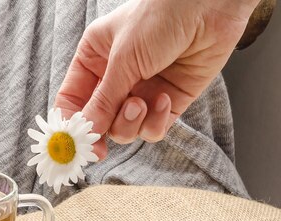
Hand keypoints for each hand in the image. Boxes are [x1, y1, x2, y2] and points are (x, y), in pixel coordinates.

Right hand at [55, 0, 258, 158]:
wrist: (210, 5)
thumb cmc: (160, 16)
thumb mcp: (123, 60)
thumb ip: (104, 100)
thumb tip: (87, 132)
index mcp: (93, 60)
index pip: (71, 100)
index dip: (71, 124)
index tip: (74, 145)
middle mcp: (115, 78)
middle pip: (98, 121)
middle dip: (103, 129)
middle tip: (101, 147)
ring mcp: (141, 91)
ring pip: (124, 129)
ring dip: (131, 122)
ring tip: (142, 102)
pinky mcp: (168, 102)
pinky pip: (152, 129)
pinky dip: (156, 122)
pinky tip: (164, 100)